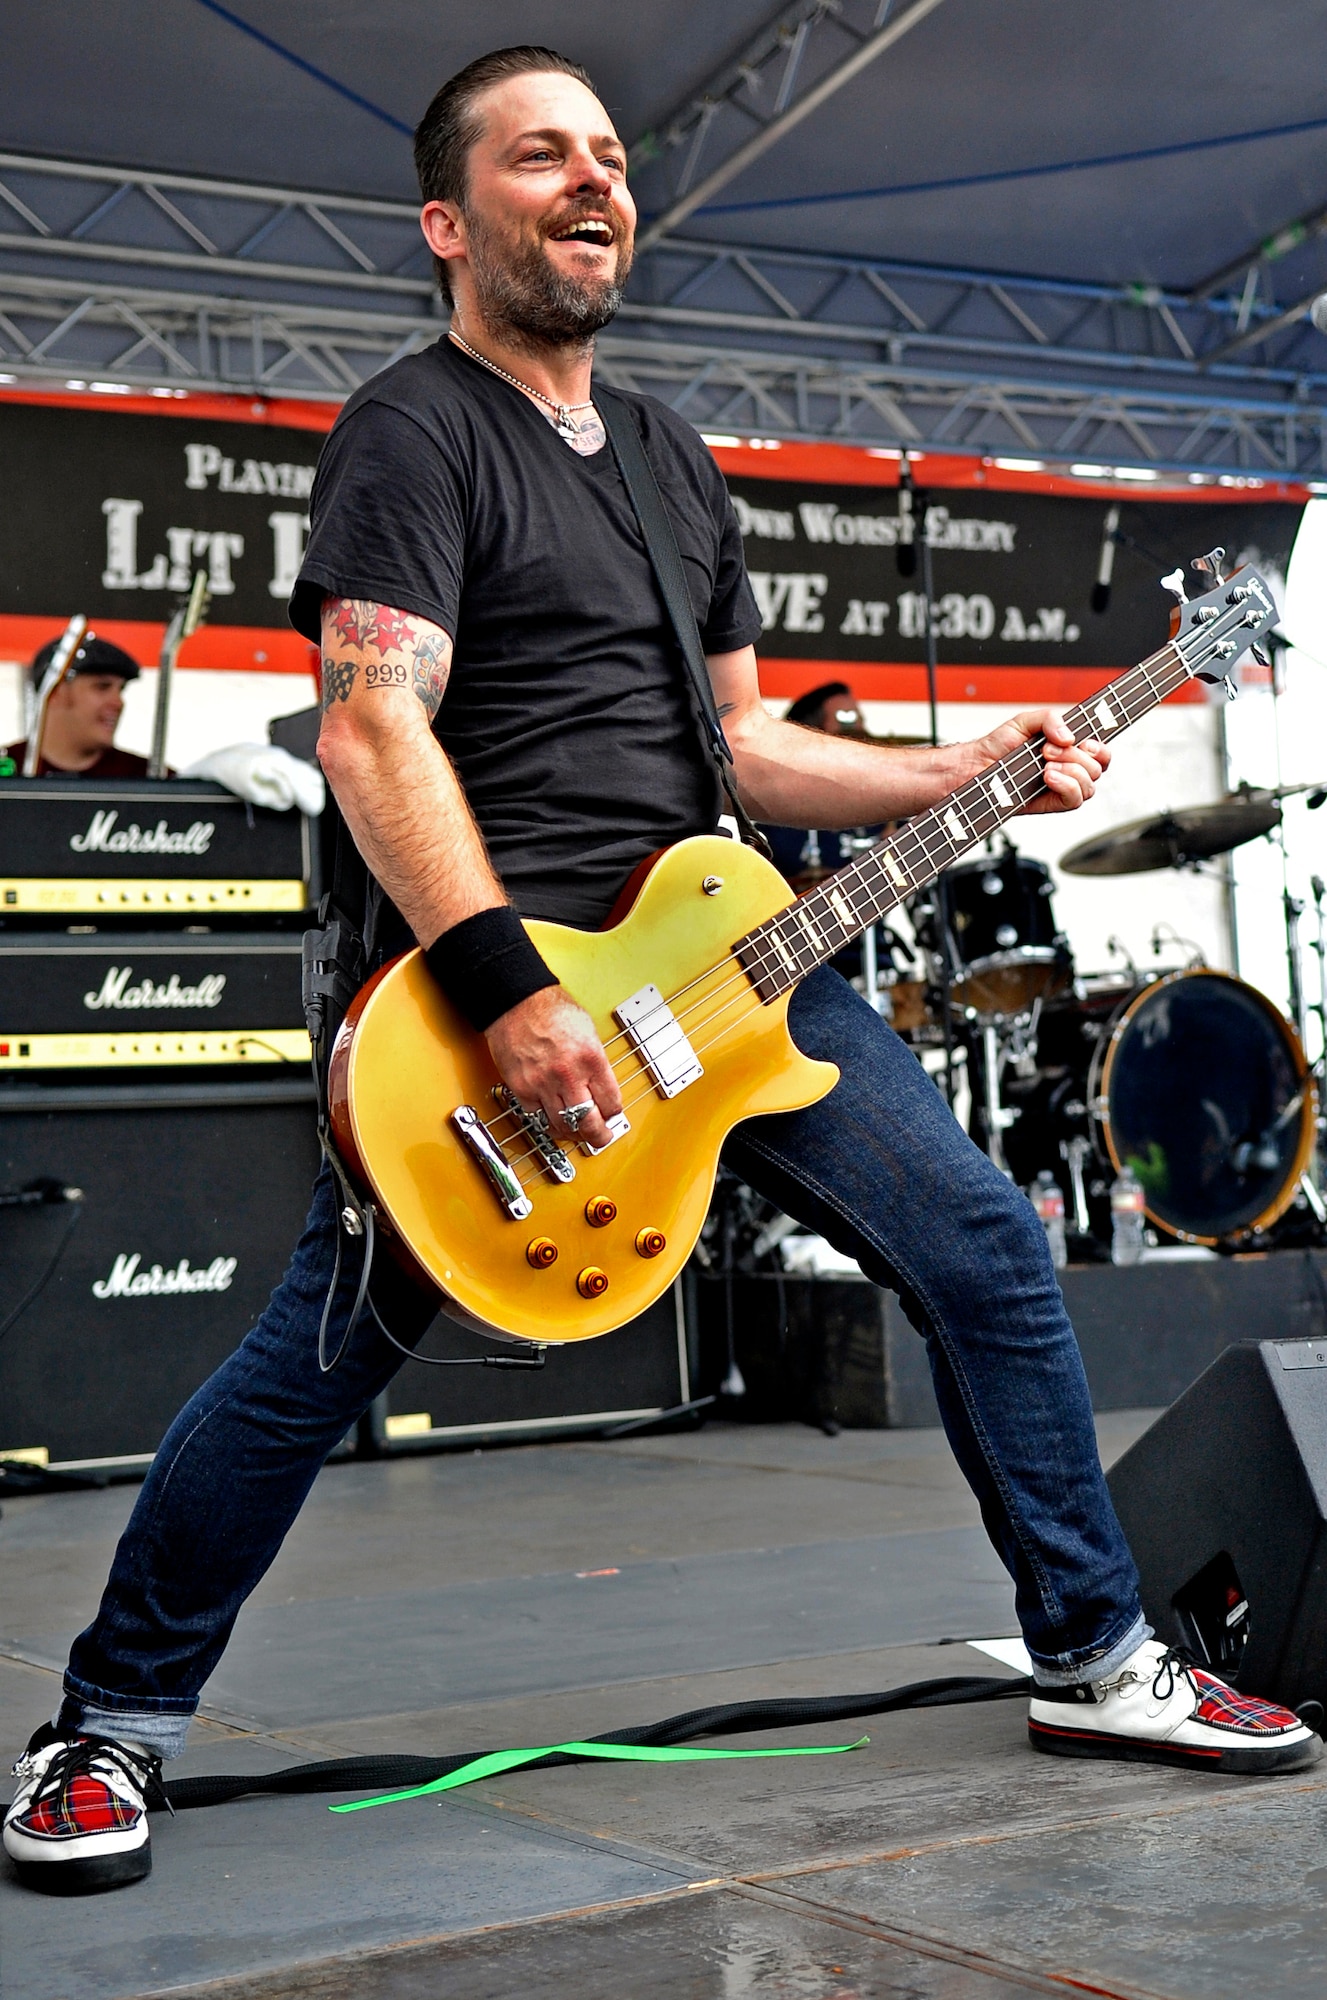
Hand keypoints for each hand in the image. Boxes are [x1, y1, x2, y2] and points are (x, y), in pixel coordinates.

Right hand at [485, 985, 622, 1152]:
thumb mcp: (588, 1031)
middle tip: (600, 1138)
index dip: (614, 1114)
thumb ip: (596, 1062)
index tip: (612, 1116)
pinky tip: (552, 1118)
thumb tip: (601, 1086)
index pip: (611, 1103)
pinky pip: (536, 1116)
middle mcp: (568, 1075)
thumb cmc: (550, 1009)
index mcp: (591, 1059)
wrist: (516, 1001)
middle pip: (588, 1123)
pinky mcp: (521, 1087)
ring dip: (572, 1133)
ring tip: (576, 1131)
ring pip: (562, 1126)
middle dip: (598, 1136)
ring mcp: (543, 1084)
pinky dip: (545, 1120)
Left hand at [964, 708, 1109, 815]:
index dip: (1101, 748)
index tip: (1087, 742)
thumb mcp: (1025, 721)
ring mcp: (1060, 787)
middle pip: (1097, 767)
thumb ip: (1050, 719)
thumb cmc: (997, 746)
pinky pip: (1075, 801)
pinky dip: (1067, 786)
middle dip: (1076, 756)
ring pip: (1089, 785)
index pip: (1100, 752)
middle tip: (1047, 750)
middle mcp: (1068, 768)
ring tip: (1045, 765)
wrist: (975, 767)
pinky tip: (1048, 777)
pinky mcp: (1051, 804)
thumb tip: (1069, 737)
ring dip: (1072, 771)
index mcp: (1067, 748)